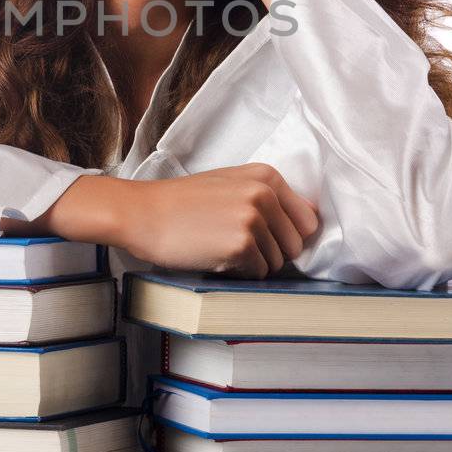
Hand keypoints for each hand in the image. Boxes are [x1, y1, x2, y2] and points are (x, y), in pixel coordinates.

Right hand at [117, 163, 320, 278]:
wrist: (142, 214)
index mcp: (266, 177)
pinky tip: (214, 257)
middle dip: (271, 253)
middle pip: (295, 245)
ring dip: (253, 264)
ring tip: (220, 247)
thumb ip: (266, 197)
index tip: (269, 239)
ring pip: (276, 263)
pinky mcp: (241, 246)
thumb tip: (306, 223)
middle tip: (236, 245)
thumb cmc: (182, 203)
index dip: (290, 236)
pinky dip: (239, 274)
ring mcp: (253, 220)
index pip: (308, 220)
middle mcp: (264, 194)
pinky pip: (257, 274)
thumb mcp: (230, 184)